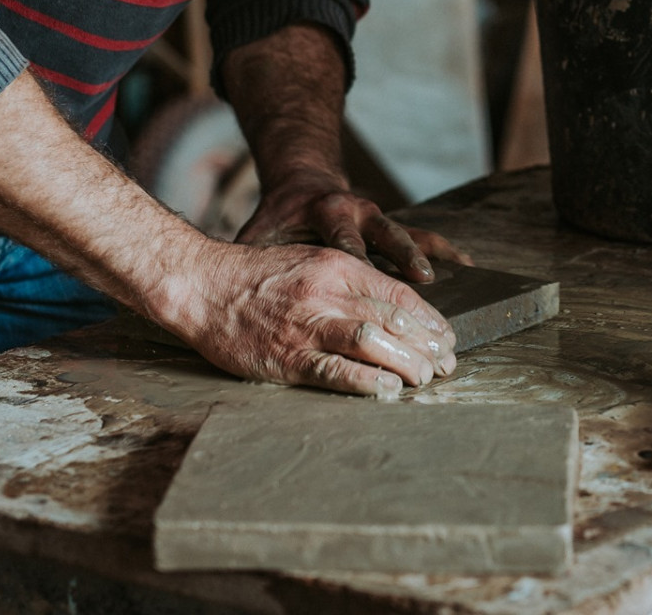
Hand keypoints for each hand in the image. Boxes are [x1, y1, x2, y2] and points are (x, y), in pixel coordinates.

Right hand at [167, 238, 457, 396]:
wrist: (204, 285)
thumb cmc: (259, 276)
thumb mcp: (312, 261)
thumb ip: (351, 282)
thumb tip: (395, 309)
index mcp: (338, 267)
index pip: (399, 294)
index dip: (429, 320)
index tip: (446, 338)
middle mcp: (327, 293)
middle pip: (394, 320)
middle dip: (427, 346)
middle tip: (445, 365)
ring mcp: (307, 326)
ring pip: (373, 343)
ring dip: (406, 364)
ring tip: (423, 379)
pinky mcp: (287, 358)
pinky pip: (336, 372)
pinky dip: (367, 383)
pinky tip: (388, 391)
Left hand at [234, 170, 470, 282]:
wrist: (300, 188)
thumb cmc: (277, 221)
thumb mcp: (261, 234)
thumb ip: (256, 257)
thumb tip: (235, 285)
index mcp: (325, 213)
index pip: (341, 240)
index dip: (354, 257)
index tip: (365, 275)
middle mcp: (357, 211)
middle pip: (385, 235)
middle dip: (405, 258)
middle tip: (424, 279)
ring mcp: (377, 217)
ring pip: (408, 234)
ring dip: (429, 255)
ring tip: (454, 274)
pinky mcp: (390, 225)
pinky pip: (422, 235)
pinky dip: (443, 249)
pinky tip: (466, 265)